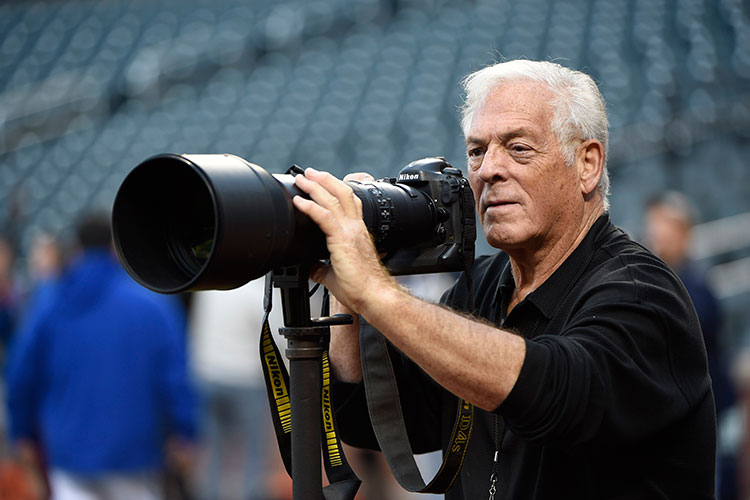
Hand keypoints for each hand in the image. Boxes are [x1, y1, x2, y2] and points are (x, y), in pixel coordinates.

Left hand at [292, 168, 393, 312]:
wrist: (373, 296)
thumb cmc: (360, 288)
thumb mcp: (335, 275)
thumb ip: (322, 268)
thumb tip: (310, 267)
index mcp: (357, 233)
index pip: (350, 203)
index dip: (336, 190)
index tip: (322, 184)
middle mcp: (356, 228)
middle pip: (343, 193)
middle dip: (325, 179)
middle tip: (310, 172)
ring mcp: (350, 232)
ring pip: (334, 199)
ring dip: (317, 185)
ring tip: (304, 178)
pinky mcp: (342, 239)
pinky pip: (324, 216)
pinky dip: (310, 206)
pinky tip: (299, 201)